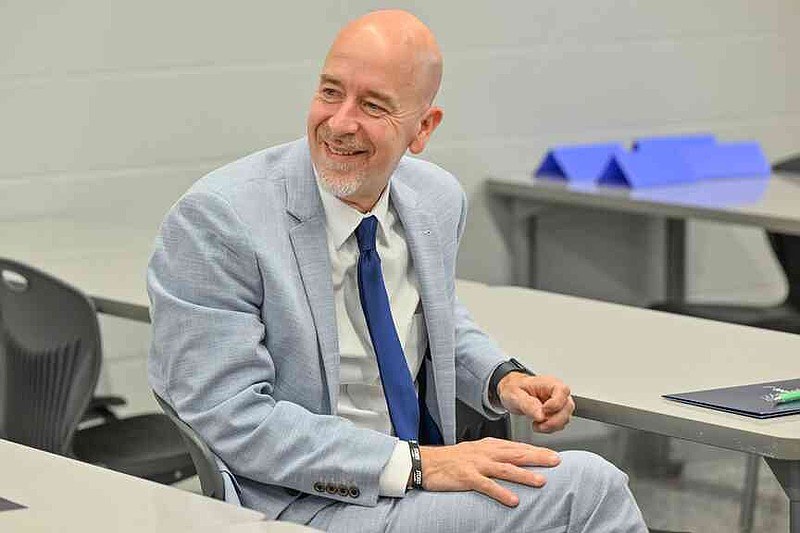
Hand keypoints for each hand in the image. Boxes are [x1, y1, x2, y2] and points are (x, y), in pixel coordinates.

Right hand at [419, 438, 560, 506]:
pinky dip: (501, 492)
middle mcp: (485, 453)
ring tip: (541, 482)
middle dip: (537, 458)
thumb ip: (494, 453)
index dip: (536, 450)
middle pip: (516, 454)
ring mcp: (477, 465)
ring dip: (524, 475)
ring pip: (505, 469)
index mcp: (488, 446)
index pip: (517, 446)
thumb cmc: (451, 459)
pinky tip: (513, 500)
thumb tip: (514, 458)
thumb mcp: (475, 451)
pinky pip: (487, 486)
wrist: (426, 462)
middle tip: (555, 461)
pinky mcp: (467, 477)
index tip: (553, 455)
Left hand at [497, 374, 574, 432]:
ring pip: (565, 418)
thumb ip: (528, 404)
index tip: (543, 411)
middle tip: (538, 423)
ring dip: (551, 425)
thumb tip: (541, 415)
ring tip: (537, 423)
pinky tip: (540, 424)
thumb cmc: (515, 389)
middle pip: (567, 408)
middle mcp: (558, 392)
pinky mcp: (558, 413)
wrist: (512, 392)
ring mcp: (560, 403)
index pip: (563, 391)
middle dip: (553, 420)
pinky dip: (550, 428)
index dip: (555, 404)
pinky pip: (560, 424)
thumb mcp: (515, 395)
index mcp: (550, 383)